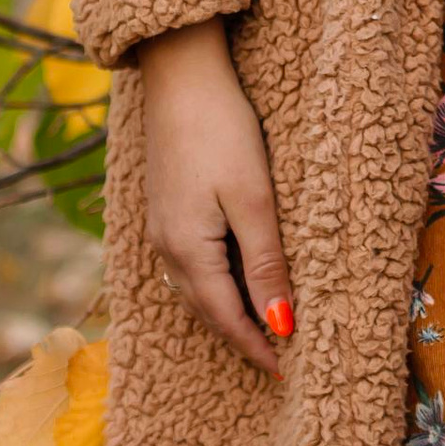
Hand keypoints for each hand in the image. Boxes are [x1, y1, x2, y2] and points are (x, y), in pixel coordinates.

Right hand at [139, 20, 293, 372]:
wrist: (180, 75)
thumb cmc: (221, 131)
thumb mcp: (253, 198)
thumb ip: (265, 262)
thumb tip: (279, 324)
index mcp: (186, 250)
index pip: (225, 316)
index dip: (255, 344)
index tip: (283, 370)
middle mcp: (165, 246)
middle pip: (206, 308)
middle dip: (241, 334)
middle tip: (277, 355)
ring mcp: (161, 226)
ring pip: (196, 286)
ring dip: (228, 309)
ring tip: (261, 324)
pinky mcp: (166, 207)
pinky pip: (190, 262)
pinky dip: (216, 281)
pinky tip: (234, 276)